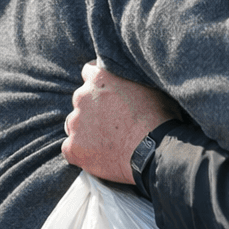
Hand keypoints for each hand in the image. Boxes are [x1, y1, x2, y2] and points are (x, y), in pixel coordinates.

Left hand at [62, 61, 176, 183]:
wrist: (154, 151)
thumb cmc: (157, 118)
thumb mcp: (146, 86)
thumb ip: (126, 79)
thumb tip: (125, 77)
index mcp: (99, 78)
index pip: (89, 72)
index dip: (99, 85)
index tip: (107, 95)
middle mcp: (82, 97)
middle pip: (81, 101)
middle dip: (93, 109)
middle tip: (112, 122)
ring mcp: (75, 123)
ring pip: (75, 124)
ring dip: (86, 130)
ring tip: (108, 141)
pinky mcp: (72, 148)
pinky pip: (71, 148)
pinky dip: (82, 152)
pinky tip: (100, 156)